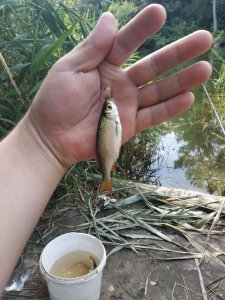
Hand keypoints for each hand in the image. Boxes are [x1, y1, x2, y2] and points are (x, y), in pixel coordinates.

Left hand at [28, 4, 211, 167]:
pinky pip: (154, 116)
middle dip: (177, 53)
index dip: (142, 29)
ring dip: (182, 80)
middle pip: (153, 66)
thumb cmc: (55, 101)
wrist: (52, 138)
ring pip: (159, 90)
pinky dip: (170, 108)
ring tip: (205, 68)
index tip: (160, 13)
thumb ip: (92, 47)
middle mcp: (120, 83)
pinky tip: (188, 98)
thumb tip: (109, 17)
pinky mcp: (131, 126)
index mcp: (104, 65)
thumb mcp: (70, 69)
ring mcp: (127, 104)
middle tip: (204, 38)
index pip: (127, 43)